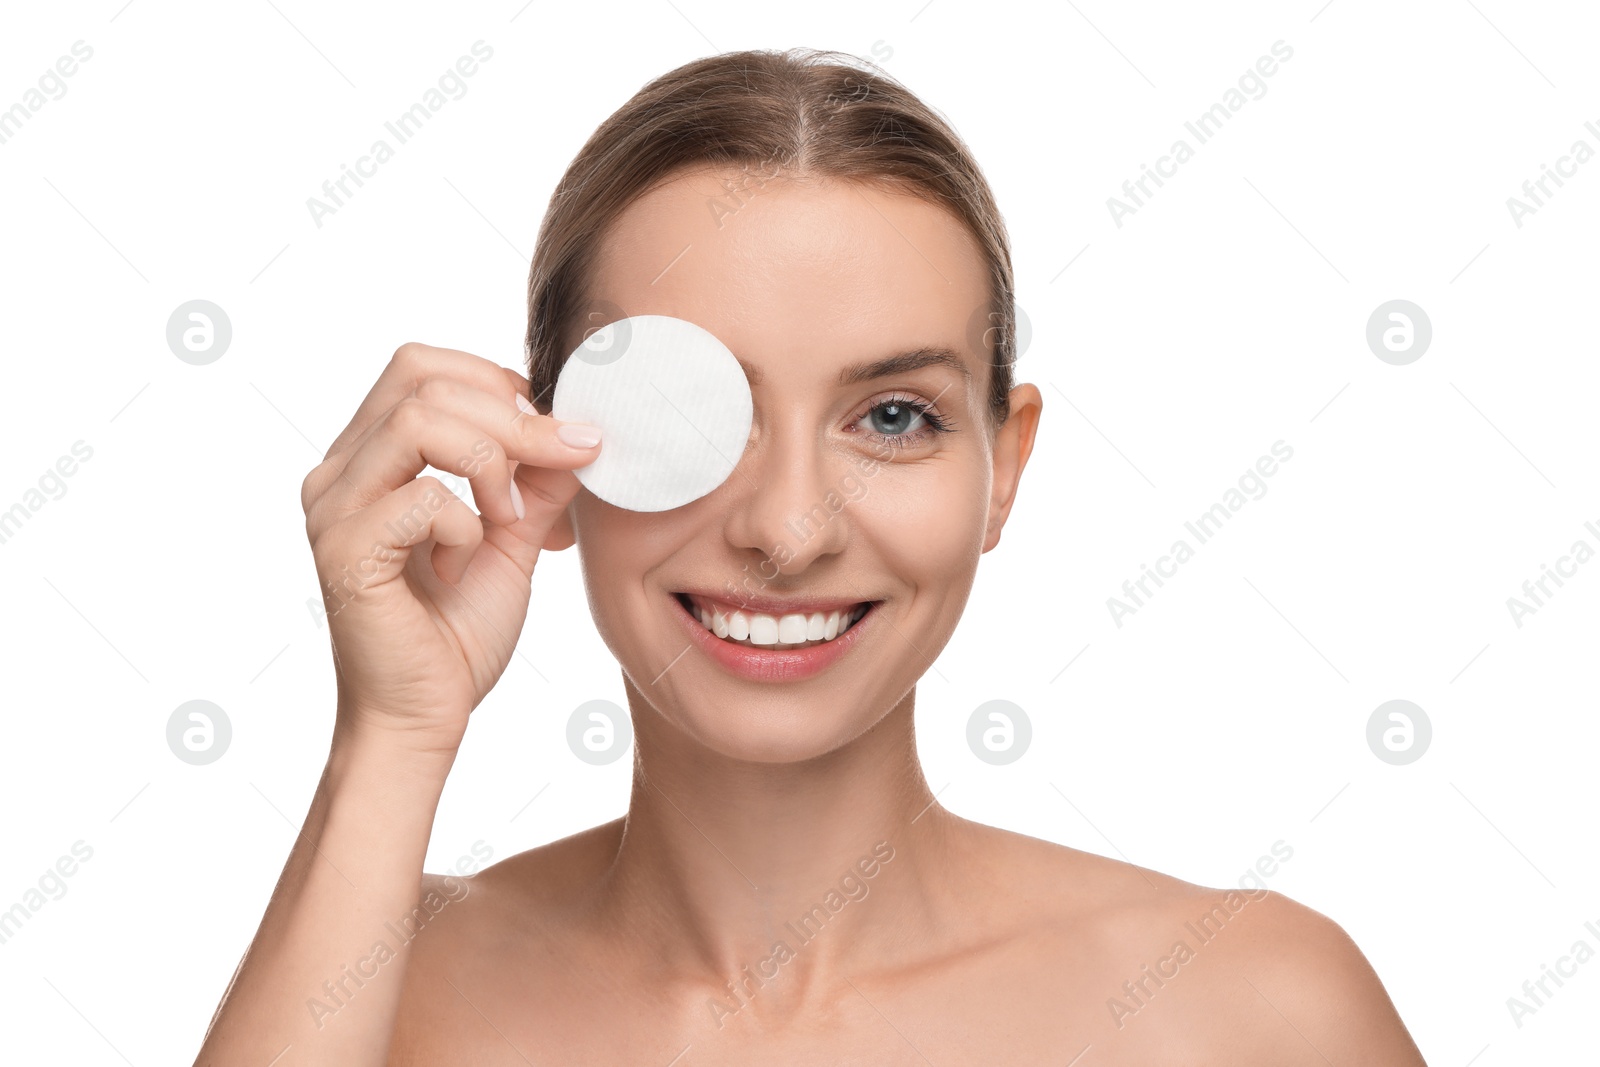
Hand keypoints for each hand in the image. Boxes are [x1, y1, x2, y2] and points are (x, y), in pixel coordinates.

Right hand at [299, 342, 599, 757]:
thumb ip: (536, 478)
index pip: (422, 366)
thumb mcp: (512, 535)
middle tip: (559, 465)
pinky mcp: (343, 552)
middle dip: (511, 417)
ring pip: (417, 420)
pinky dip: (466, 525)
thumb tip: (579, 428)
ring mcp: (333, 508)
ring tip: (509, 520)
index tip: (555, 437)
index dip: (498, 383)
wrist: (423, 717)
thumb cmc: (457, 632)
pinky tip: (465, 566)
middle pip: (421, 378)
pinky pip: (421, 498)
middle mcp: (338, 471)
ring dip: (489, 462)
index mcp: (369, 456)